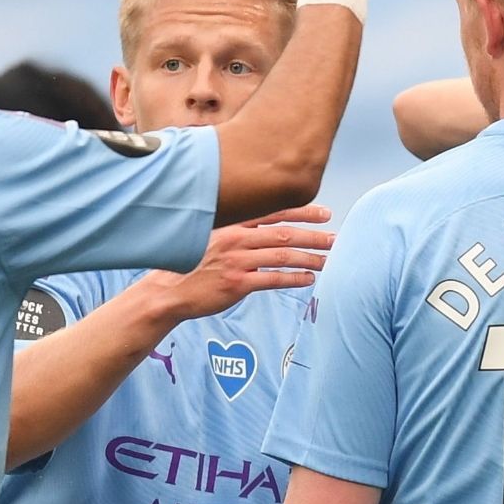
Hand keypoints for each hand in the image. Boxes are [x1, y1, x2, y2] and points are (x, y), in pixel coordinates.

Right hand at [141, 206, 331, 320]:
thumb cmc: (190, 264)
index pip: (273, 212)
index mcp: (231, 224)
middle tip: (335, 238)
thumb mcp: (210, 236)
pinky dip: (293, 279)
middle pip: (284, 234)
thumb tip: (268, 230)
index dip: (302, 212)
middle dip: (314, 236)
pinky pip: (272, 280)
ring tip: (328, 261)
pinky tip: (308, 279)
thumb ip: (238, 231)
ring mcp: (236, 261)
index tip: (324, 212)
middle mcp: (236, 239)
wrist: (167, 291)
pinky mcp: (236, 284)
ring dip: (309, 258)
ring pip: (282, 257)